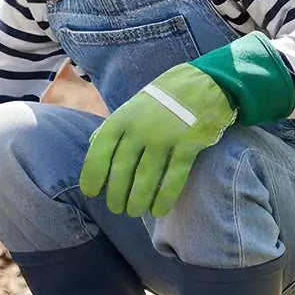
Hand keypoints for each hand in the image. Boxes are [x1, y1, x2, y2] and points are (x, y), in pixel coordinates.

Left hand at [79, 63, 235, 217]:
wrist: (202, 83)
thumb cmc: (160, 101)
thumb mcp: (130, 108)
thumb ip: (112, 128)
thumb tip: (92, 146)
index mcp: (120, 120)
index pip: (99, 152)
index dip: (93, 175)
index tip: (91, 193)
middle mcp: (139, 129)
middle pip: (122, 170)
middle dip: (116, 194)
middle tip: (117, 208)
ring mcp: (164, 137)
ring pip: (146, 177)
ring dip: (137, 199)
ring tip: (133, 211)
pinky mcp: (189, 144)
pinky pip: (174, 177)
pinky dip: (164, 196)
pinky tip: (158, 210)